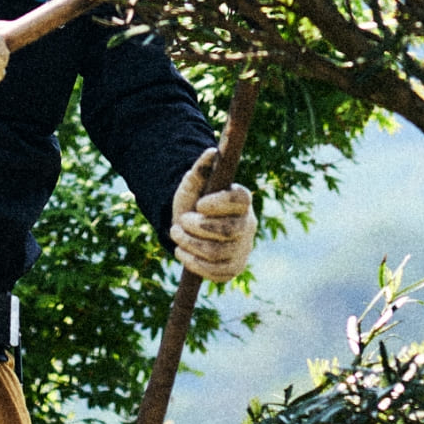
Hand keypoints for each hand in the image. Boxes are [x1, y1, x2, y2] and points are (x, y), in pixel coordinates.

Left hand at [170, 147, 255, 282]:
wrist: (189, 228)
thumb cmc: (193, 202)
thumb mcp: (192, 185)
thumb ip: (201, 170)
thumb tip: (211, 152)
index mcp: (242, 199)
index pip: (239, 201)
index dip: (219, 204)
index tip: (199, 204)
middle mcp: (248, 224)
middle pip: (228, 230)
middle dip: (197, 227)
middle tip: (179, 222)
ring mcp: (243, 248)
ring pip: (218, 253)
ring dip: (190, 244)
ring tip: (176, 235)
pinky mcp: (234, 268)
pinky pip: (216, 272)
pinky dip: (194, 263)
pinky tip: (183, 252)